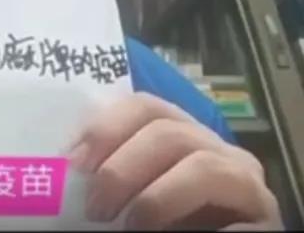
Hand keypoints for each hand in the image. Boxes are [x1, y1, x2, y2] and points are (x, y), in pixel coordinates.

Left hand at [70, 92, 281, 229]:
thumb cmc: (163, 220)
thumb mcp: (130, 194)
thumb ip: (106, 179)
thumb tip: (61, 175)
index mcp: (178, 134)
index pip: (144, 106)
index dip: (104, 127)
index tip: (72, 161)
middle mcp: (216, 149)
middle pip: (168, 133)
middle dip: (121, 169)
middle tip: (95, 209)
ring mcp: (245, 182)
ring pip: (204, 166)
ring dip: (156, 199)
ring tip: (130, 227)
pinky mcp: (264, 219)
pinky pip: (236, 220)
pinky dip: (196, 232)